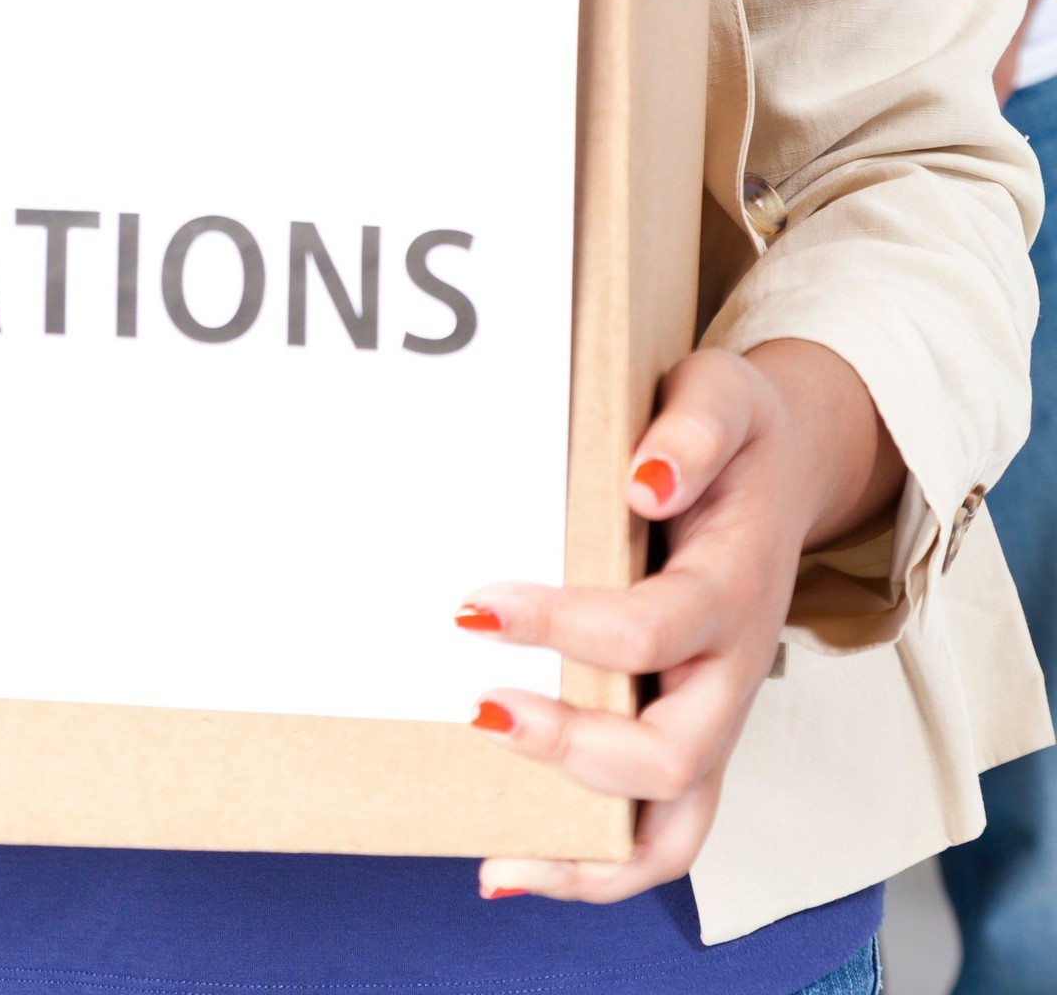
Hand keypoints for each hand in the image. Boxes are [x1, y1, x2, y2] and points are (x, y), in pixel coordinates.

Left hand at [456, 341, 898, 902]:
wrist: (786, 463)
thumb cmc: (736, 432)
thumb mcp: (722, 394)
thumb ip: (693, 431)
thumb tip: (645, 479)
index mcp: (733, 584)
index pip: (651, 628)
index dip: (563, 626)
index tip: (475, 606)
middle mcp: (731, 669)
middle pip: (674, 752)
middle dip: (572, 746)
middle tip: (477, 707)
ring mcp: (716, 715)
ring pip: (677, 827)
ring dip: (590, 854)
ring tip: (500, 861)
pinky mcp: (694, 737)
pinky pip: (661, 832)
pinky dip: (598, 867)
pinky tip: (518, 869)